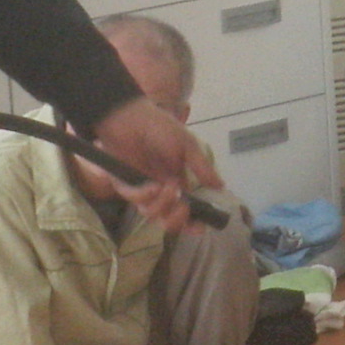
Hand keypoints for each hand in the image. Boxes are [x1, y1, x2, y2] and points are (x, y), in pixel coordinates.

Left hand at [89, 97, 214, 229]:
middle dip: (177, 220)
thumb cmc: (160, 127)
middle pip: (168, 218)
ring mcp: (141, 187)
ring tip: (166, 187)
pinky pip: (134, 200)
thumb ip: (202, 168)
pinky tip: (152, 185)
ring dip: (162, 205)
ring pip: (151, 213)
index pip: (186, 208)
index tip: (200, 228)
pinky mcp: (123, 184)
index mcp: (177, 180)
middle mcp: (160, 188)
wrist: (129, 116)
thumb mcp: (187, 145)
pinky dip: (145, 196)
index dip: (192, 221)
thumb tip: (221, 186)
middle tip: (183, 208)